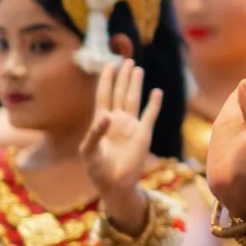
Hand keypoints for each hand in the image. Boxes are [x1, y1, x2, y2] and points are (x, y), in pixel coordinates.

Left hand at [80, 58, 161, 224]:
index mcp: (101, 121)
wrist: (114, 185)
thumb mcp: (88, 152)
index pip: (104, 94)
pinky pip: (149, 115)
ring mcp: (131, 126)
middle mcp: (117, 120)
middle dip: (122, 77)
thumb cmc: (97, 170)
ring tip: (137, 68)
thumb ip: (95, 133)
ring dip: (135, 84)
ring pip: (133, 99)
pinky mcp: (143, 135)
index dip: (106, 80)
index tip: (109, 64)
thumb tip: (107, 115)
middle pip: (120, 92)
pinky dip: (154, 104)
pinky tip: (156, 92)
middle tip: (125, 60)